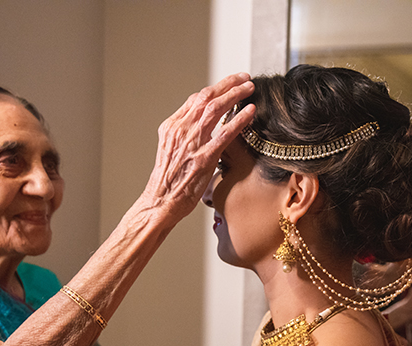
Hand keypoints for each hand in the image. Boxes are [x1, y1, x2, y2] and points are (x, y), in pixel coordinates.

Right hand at [139, 72, 254, 223]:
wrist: (160, 202)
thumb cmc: (168, 182)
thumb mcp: (172, 151)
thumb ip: (186, 136)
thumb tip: (204, 128)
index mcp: (172, 127)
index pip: (195, 99)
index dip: (215, 89)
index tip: (229, 84)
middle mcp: (180, 130)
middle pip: (206, 97)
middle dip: (227, 84)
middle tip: (244, 78)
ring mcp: (192, 142)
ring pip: (215, 108)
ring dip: (235, 94)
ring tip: (250, 88)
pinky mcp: (204, 157)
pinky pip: (225, 133)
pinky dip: (239, 120)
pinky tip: (251, 112)